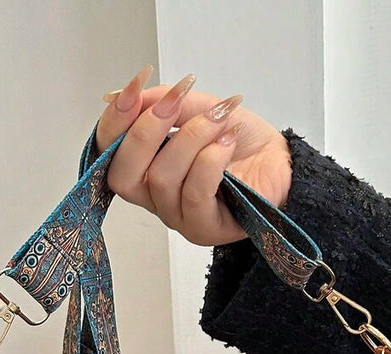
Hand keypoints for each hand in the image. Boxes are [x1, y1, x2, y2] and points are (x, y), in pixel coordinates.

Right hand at [95, 66, 292, 245]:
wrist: (282, 161)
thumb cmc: (238, 140)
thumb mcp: (198, 107)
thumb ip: (162, 101)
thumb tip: (121, 94)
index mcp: (145, 169)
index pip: (108, 153)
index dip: (114, 121)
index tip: (135, 88)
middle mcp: (155, 198)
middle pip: (123, 175)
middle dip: (146, 131)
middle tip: (177, 101)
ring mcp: (178, 217)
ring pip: (162, 179)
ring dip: (192, 138)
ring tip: (220, 119)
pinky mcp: (205, 229)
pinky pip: (195, 194)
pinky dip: (211, 159)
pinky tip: (228, 142)